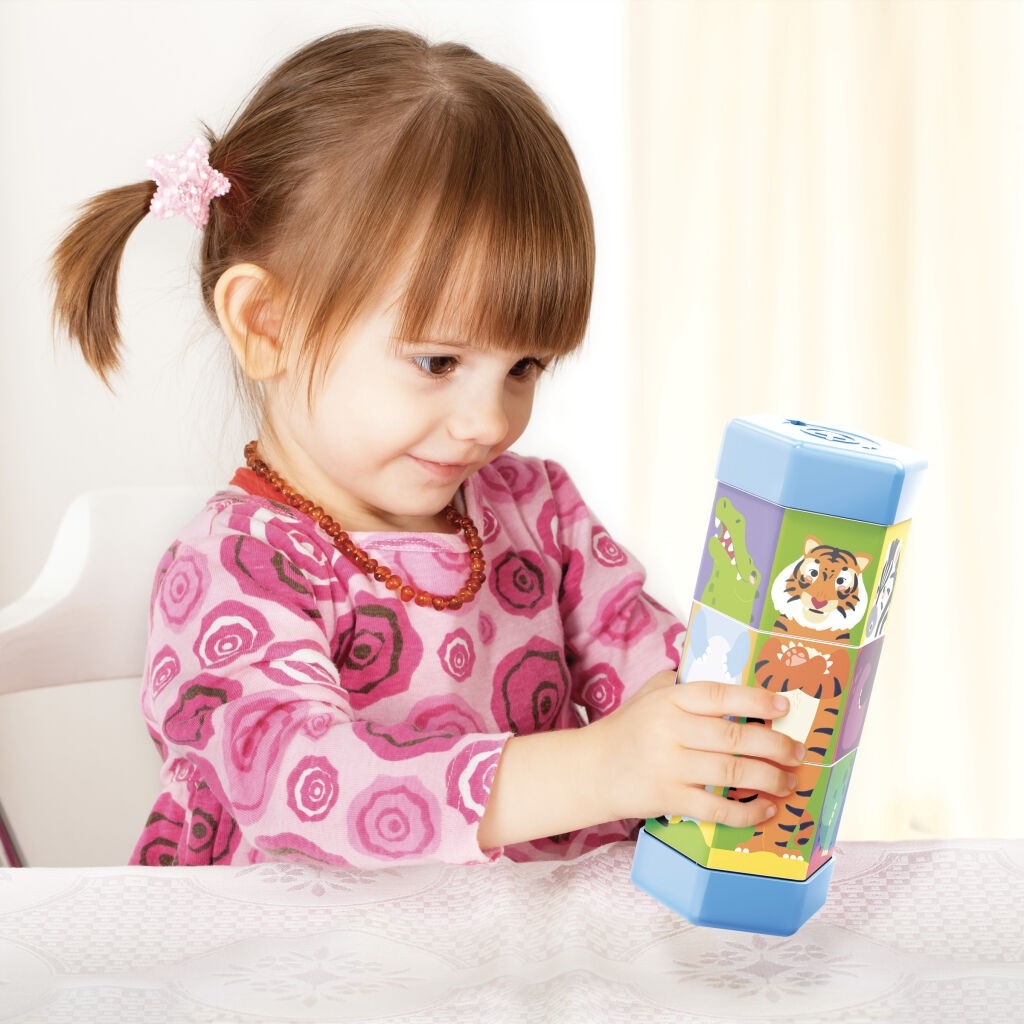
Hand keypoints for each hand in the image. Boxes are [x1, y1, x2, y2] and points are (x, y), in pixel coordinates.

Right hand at [588, 670, 803, 827]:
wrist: (592, 769)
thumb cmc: (628, 728)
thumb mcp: (650, 694)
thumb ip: (684, 684)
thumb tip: (728, 670)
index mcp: (669, 701)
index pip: (718, 696)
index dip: (754, 701)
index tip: (782, 706)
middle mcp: (670, 731)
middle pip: (733, 737)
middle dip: (775, 745)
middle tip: (797, 751)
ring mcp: (669, 767)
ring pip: (731, 772)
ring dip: (769, 778)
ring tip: (789, 781)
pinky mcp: (669, 799)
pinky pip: (716, 808)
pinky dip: (746, 811)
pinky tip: (765, 809)